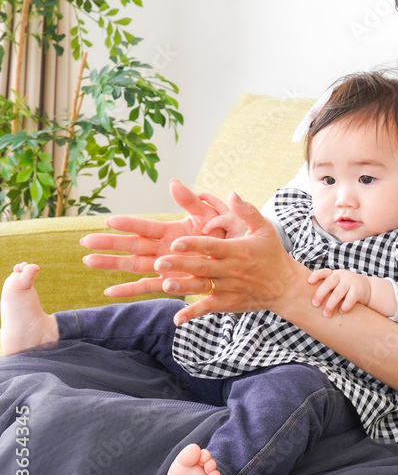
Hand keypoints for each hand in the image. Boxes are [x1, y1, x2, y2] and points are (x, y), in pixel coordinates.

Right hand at [80, 179, 234, 297]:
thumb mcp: (207, 214)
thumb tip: (172, 182)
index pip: (144, 226)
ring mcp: (164, 266)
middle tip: (84, 241)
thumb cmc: (223, 233)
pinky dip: (128, 291)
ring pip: (132, 265)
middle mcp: (162, 248)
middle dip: (108, 243)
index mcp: (169, 230)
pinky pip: (147, 288)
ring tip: (88, 260)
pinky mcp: (170, 282)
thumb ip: (190, 201)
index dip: (127, 224)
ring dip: (110, 264)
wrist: (236, 257)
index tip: (109, 221)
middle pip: (131, 245)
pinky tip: (108, 292)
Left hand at [151, 193, 300, 324]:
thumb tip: (232, 194)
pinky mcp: (227, 303)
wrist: (285, 287)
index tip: (176, 242)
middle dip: (180, 264)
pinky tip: (177, 319)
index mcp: (236, 250)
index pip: (212, 246)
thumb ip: (247, 212)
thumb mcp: (264, 229)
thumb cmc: (272, 254)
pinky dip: (193, 313)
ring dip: (183, 287)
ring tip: (165, 284)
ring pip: (203, 287)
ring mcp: (228, 288)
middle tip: (159, 262)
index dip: (194, 243)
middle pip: (202, 266)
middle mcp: (231, 269)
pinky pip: (208, 308)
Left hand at [308, 268, 371, 316]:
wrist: (368, 289)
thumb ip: (325, 287)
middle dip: (320, 294)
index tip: (309, 282)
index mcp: (334, 274)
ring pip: (338, 292)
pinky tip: (341, 312)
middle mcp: (342, 276)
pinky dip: (345, 306)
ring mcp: (351, 283)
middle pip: (329, 283)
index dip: (316, 276)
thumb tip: (303, 298)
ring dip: (331, 304)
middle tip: (314, 304)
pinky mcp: (359, 291)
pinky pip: (350, 299)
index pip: (324, 272)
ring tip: (326, 314)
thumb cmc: (346, 288)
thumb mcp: (337, 283)